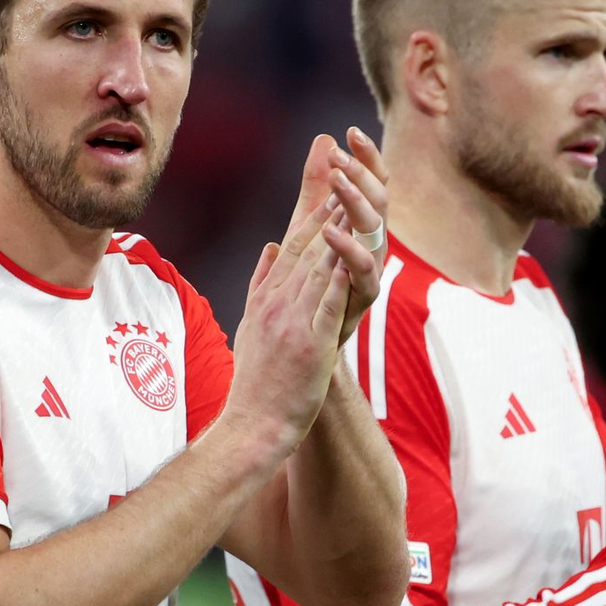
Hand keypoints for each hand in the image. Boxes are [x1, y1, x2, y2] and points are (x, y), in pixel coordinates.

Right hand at [223, 198, 352, 459]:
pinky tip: (352, 258)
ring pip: (318, 271)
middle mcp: (277, 305)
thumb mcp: (251, 325)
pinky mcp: (309, 346)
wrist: (252, 424)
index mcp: (266, 298)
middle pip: (306, 251)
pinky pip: (326, 308)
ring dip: (337, 237)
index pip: (292, 248)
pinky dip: (338, 281)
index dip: (313, 216)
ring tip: (354, 206)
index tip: (331, 189)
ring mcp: (292, 324)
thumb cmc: (255, 380)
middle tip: (347, 181)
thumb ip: (260, 284)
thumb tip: (269, 249)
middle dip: (328, 213)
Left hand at [283, 129, 387, 344]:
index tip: (351, 131)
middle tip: (340, 158)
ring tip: (337, 182)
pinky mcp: (363, 298)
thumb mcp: (307, 227)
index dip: (366, 157)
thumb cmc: (309, 282)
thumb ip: (316, 187)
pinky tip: (331, 232)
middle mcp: (373, 244)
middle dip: (362, 176)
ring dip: (357, 204)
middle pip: (379, 201)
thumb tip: (323, 138)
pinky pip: (364, 271)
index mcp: (362, 225)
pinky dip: (350, 250)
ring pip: (375, 231)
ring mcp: (371, 271)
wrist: (304, 342)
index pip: (372, 183)